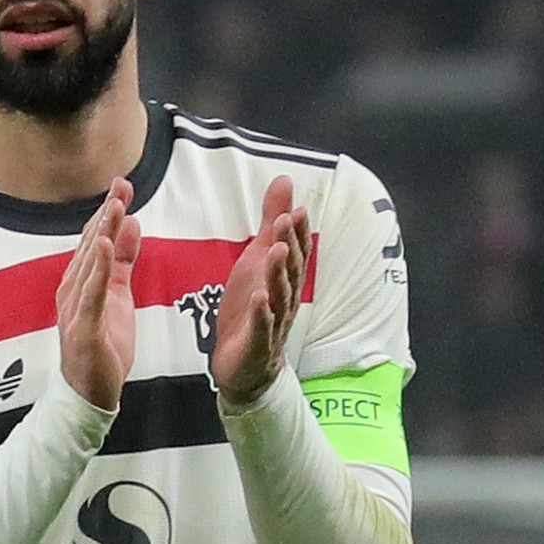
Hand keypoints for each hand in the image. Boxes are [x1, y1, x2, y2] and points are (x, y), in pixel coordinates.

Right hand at [57, 178, 139, 410]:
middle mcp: (73, 290)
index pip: (96, 240)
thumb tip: (133, 224)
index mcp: (81, 282)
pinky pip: (92, 294)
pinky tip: (106, 248)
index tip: (122, 185)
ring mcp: (76, 308)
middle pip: (92, 246)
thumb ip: (125, 262)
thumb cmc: (102, 344)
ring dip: (103, 234)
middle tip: (120, 186)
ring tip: (116, 207)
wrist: (89, 392)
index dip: (109, 212)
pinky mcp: (85, 327)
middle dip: (107, 215)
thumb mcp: (119, 295)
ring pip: (91, 265)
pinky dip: (98, 270)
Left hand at [212, 176, 309, 407]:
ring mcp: (273, 323)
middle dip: (290, 245)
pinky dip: (261, 314)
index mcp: (286, 279)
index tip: (298, 209)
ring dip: (278, 274)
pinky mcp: (257, 344)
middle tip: (286, 221)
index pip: (297, 253)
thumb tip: (284, 181)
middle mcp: (285, 299)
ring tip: (275, 251)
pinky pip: (262, 328)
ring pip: (279, 297)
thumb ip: (271, 224)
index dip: (298, 232)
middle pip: (291, 271)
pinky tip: (259, 298)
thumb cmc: (254, 308)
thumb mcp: (258, 259)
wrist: (245, 363)